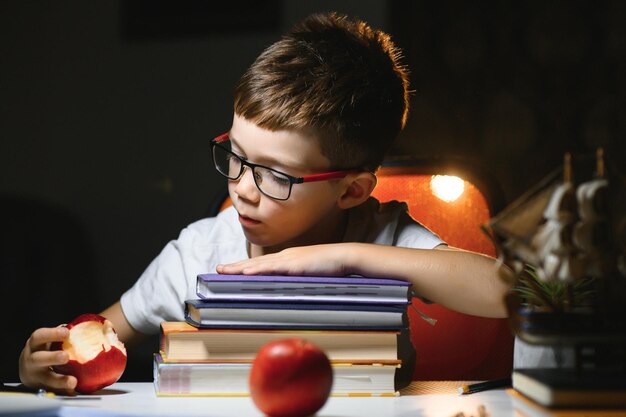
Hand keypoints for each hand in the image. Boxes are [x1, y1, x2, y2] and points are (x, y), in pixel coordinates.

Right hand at [19, 326, 77, 394]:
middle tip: (66, 356)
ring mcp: (34, 375)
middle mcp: (31, 359)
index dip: (52, 334)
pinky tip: (74, 391)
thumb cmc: (47, 348)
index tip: (66, 333)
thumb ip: (67, 334)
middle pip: (38, 359)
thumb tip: (103, 327)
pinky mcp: (41, 387)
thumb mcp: (51, 340)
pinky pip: (52, 391)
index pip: (39, 336)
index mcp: (35, 344)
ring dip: (59, 380)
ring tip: (72, 382)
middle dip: (52, 358)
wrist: (30, 368)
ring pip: (44, 379)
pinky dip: (64, 391)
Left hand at [217, 244, 351, 275]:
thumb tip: (288, 289)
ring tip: (224, 270)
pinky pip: (272, 268)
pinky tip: (246, 272)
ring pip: (259, 264)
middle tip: (218, 268)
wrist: (344, 257)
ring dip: (240, 268)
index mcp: (287, 259)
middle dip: (235, 266)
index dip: (245, 266)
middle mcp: (284, 256)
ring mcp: (289, 259)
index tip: (230, 270)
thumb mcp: (310, 273)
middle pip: (255, 262)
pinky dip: (257, 270)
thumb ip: (298, 279)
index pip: (261, 263)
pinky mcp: (294, 265)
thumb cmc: (331, 266)